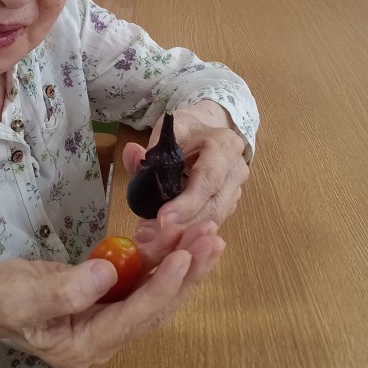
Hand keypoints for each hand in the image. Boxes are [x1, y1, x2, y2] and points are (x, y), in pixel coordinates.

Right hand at [0, 220, 224, 367]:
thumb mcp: (21, 297)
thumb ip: (65, 290)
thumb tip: (109, 272)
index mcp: (85, 345)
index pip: (134, 316)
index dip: (162, 287)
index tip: (185, 255)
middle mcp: (105, 340)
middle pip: (156, 307)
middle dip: (186, 273)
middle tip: (213, 239)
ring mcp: (107, 322)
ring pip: (154, 293)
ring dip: (181, 263)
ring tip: (208, 233)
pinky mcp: (107, 302)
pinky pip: (142, 282)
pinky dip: (161, 259)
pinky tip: (180, 238)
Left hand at [122, 101, 249, 230]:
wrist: (209, 130)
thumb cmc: (188, 131)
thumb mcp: (168, 131)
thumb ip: (149, 147)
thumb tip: (132, 153)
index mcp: (224, 145)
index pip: (209, 178)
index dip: (187, 202)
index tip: (163, 219)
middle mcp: (236, 169)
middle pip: (214, 206)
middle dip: (183, 224)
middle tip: (151, 235)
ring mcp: (236, 189)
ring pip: (213, 219)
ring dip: (185, 232)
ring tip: (153, 238)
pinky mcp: (230, 204)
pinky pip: (210, 221)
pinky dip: (189, 231)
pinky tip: (165, 236)